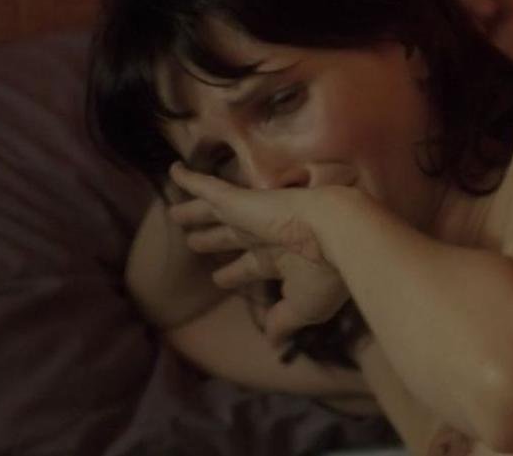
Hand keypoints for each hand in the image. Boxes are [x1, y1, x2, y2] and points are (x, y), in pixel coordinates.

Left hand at [166, 162, 350, 344]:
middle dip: (213, 240)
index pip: (251, 266)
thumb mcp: (304, 308)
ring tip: (174, 213)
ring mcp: (253, 216)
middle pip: (230, 237)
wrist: (339, 237)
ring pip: (214, 213)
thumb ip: (283, 320)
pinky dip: (190, 180)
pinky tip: (174, 170)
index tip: (219, 278)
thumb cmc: (326, 276)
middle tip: (193, 242)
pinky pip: (207, 187)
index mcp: (281, 261)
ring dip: (195, 213)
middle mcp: (266, 236)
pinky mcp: (240, 201)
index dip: (233, 273)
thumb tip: (272, 341)